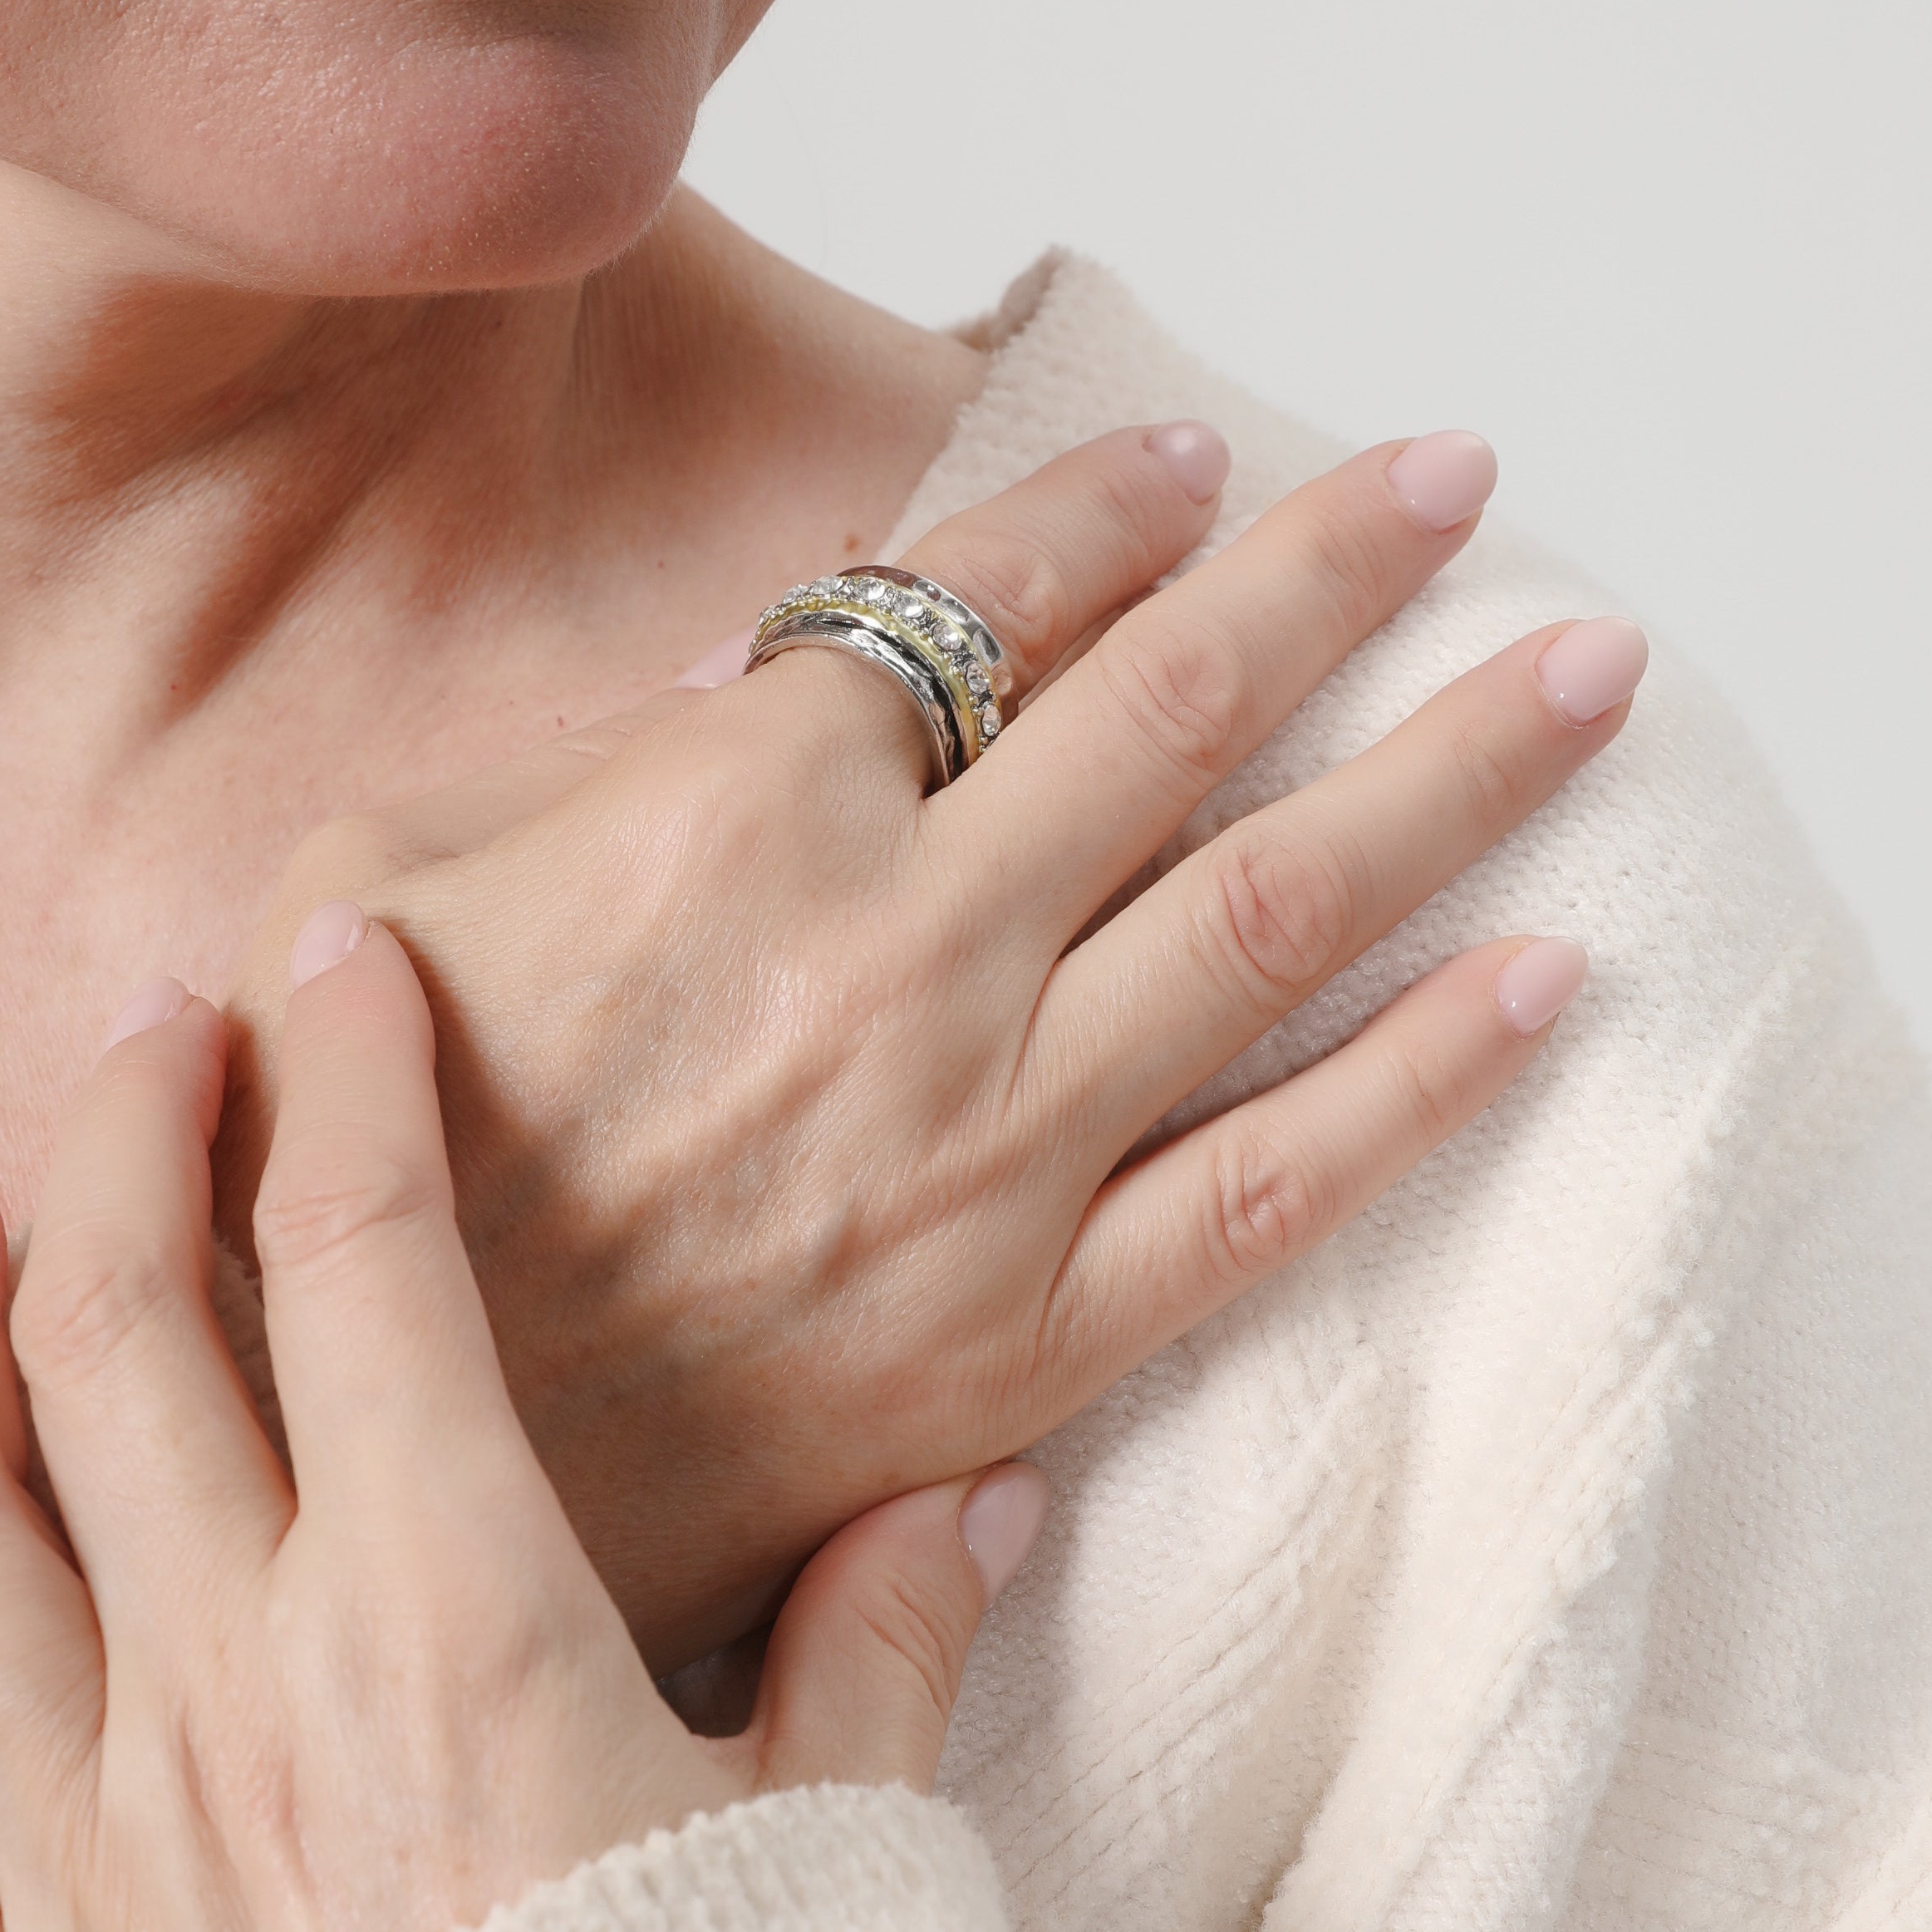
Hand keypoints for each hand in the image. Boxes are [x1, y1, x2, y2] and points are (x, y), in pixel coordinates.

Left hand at [0, 920, 1048, 1931]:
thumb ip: (877, 1643)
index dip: (345, 1077)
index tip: (338, 968)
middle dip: (122, 1137)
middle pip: (119, 1333)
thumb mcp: (849, 1855)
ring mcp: (101, 1862)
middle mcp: (240, 1702)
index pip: (361, 1261)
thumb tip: (961, 1490)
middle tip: (153, 1029)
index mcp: (454, 1625)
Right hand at [222, 422, 1641, 1668]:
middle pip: (1178, 709)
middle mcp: (903, 950)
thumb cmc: (339, 1166)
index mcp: (735, 812)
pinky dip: (1423, 1080)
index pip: (974, 603)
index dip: (1103, 509)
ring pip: (1275, 910)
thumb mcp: (360, 886)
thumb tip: (732, 681)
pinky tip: (1546, 985)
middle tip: (1464, 471)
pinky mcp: (1030, 1331)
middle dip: (1339, 572)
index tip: (1197, 459)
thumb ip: (562, 765)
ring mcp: (988, 1145)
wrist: (365, 1472)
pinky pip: (1273, 1185)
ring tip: (1591, 673)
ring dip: (1451, 771)